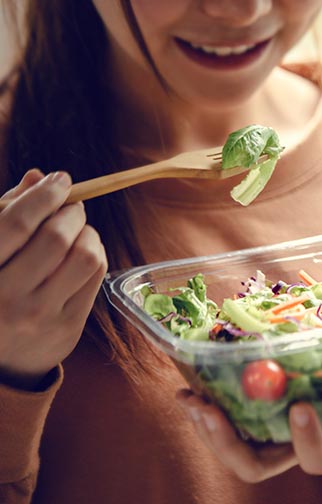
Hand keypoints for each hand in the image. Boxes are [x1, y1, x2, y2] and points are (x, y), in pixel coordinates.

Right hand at [0, 169, 107, 388]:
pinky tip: (84, 252)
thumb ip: (7, 214)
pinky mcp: (68, 327)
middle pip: (56, 238)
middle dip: (71, 212)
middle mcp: (7, 297)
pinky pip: (96, 277)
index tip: (60, 180)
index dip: (43, 195)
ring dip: (88, 233)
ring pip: (85, 257)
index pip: (16, 223)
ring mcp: (40, 315)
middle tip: (71, 206)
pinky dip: (97, 254)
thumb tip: (38, 177)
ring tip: (78, 231)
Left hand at [176, 338, 321, 481]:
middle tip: (207, 409)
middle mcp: (300, 443)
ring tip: (188, 396)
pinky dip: (209, 397)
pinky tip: (194, 372)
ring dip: (207, 425)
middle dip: (229, 443)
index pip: (315, 458)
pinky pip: (230, 413)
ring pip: (236, 447)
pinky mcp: (264, 411)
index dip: (305, 439)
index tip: (300, 406)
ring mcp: (278, 431)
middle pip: (257, 464)